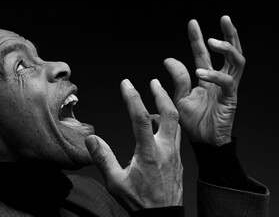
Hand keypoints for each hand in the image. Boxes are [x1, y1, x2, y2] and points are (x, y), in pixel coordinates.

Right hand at [85, 79, 182, 210]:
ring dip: (167, 107)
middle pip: (169, 113)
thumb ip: (104, 158)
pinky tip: (160, 125)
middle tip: (154, 81)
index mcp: (149, 153)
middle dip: (162, 94)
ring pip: (176, 123)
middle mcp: (165, 149)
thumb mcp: (116, 182)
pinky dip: (169, 124)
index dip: (133, 97)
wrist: (163, 216)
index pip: (141, 118)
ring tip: (157, 98)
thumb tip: (92, 139)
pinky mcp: (179, 158)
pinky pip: (176, 134)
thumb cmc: (140, 202)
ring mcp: (175, 153)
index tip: (126, 83)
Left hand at [164, 15, 244, 145]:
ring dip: (227, 48)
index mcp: (208, 78)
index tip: (192, 22)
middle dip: (229, 33)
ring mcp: (228, 88)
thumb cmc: (194, 123)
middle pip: (231, 51)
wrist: (204, 143)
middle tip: (224, 18)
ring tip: (212, 40)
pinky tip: (202, 73)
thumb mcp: (180, 98)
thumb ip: (178, 79)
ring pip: (237, 61)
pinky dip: (215, 75)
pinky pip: (228, 82)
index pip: (204, 53)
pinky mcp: (231, 98)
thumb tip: (169, 59)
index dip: (198, 38)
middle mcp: (221, 79)